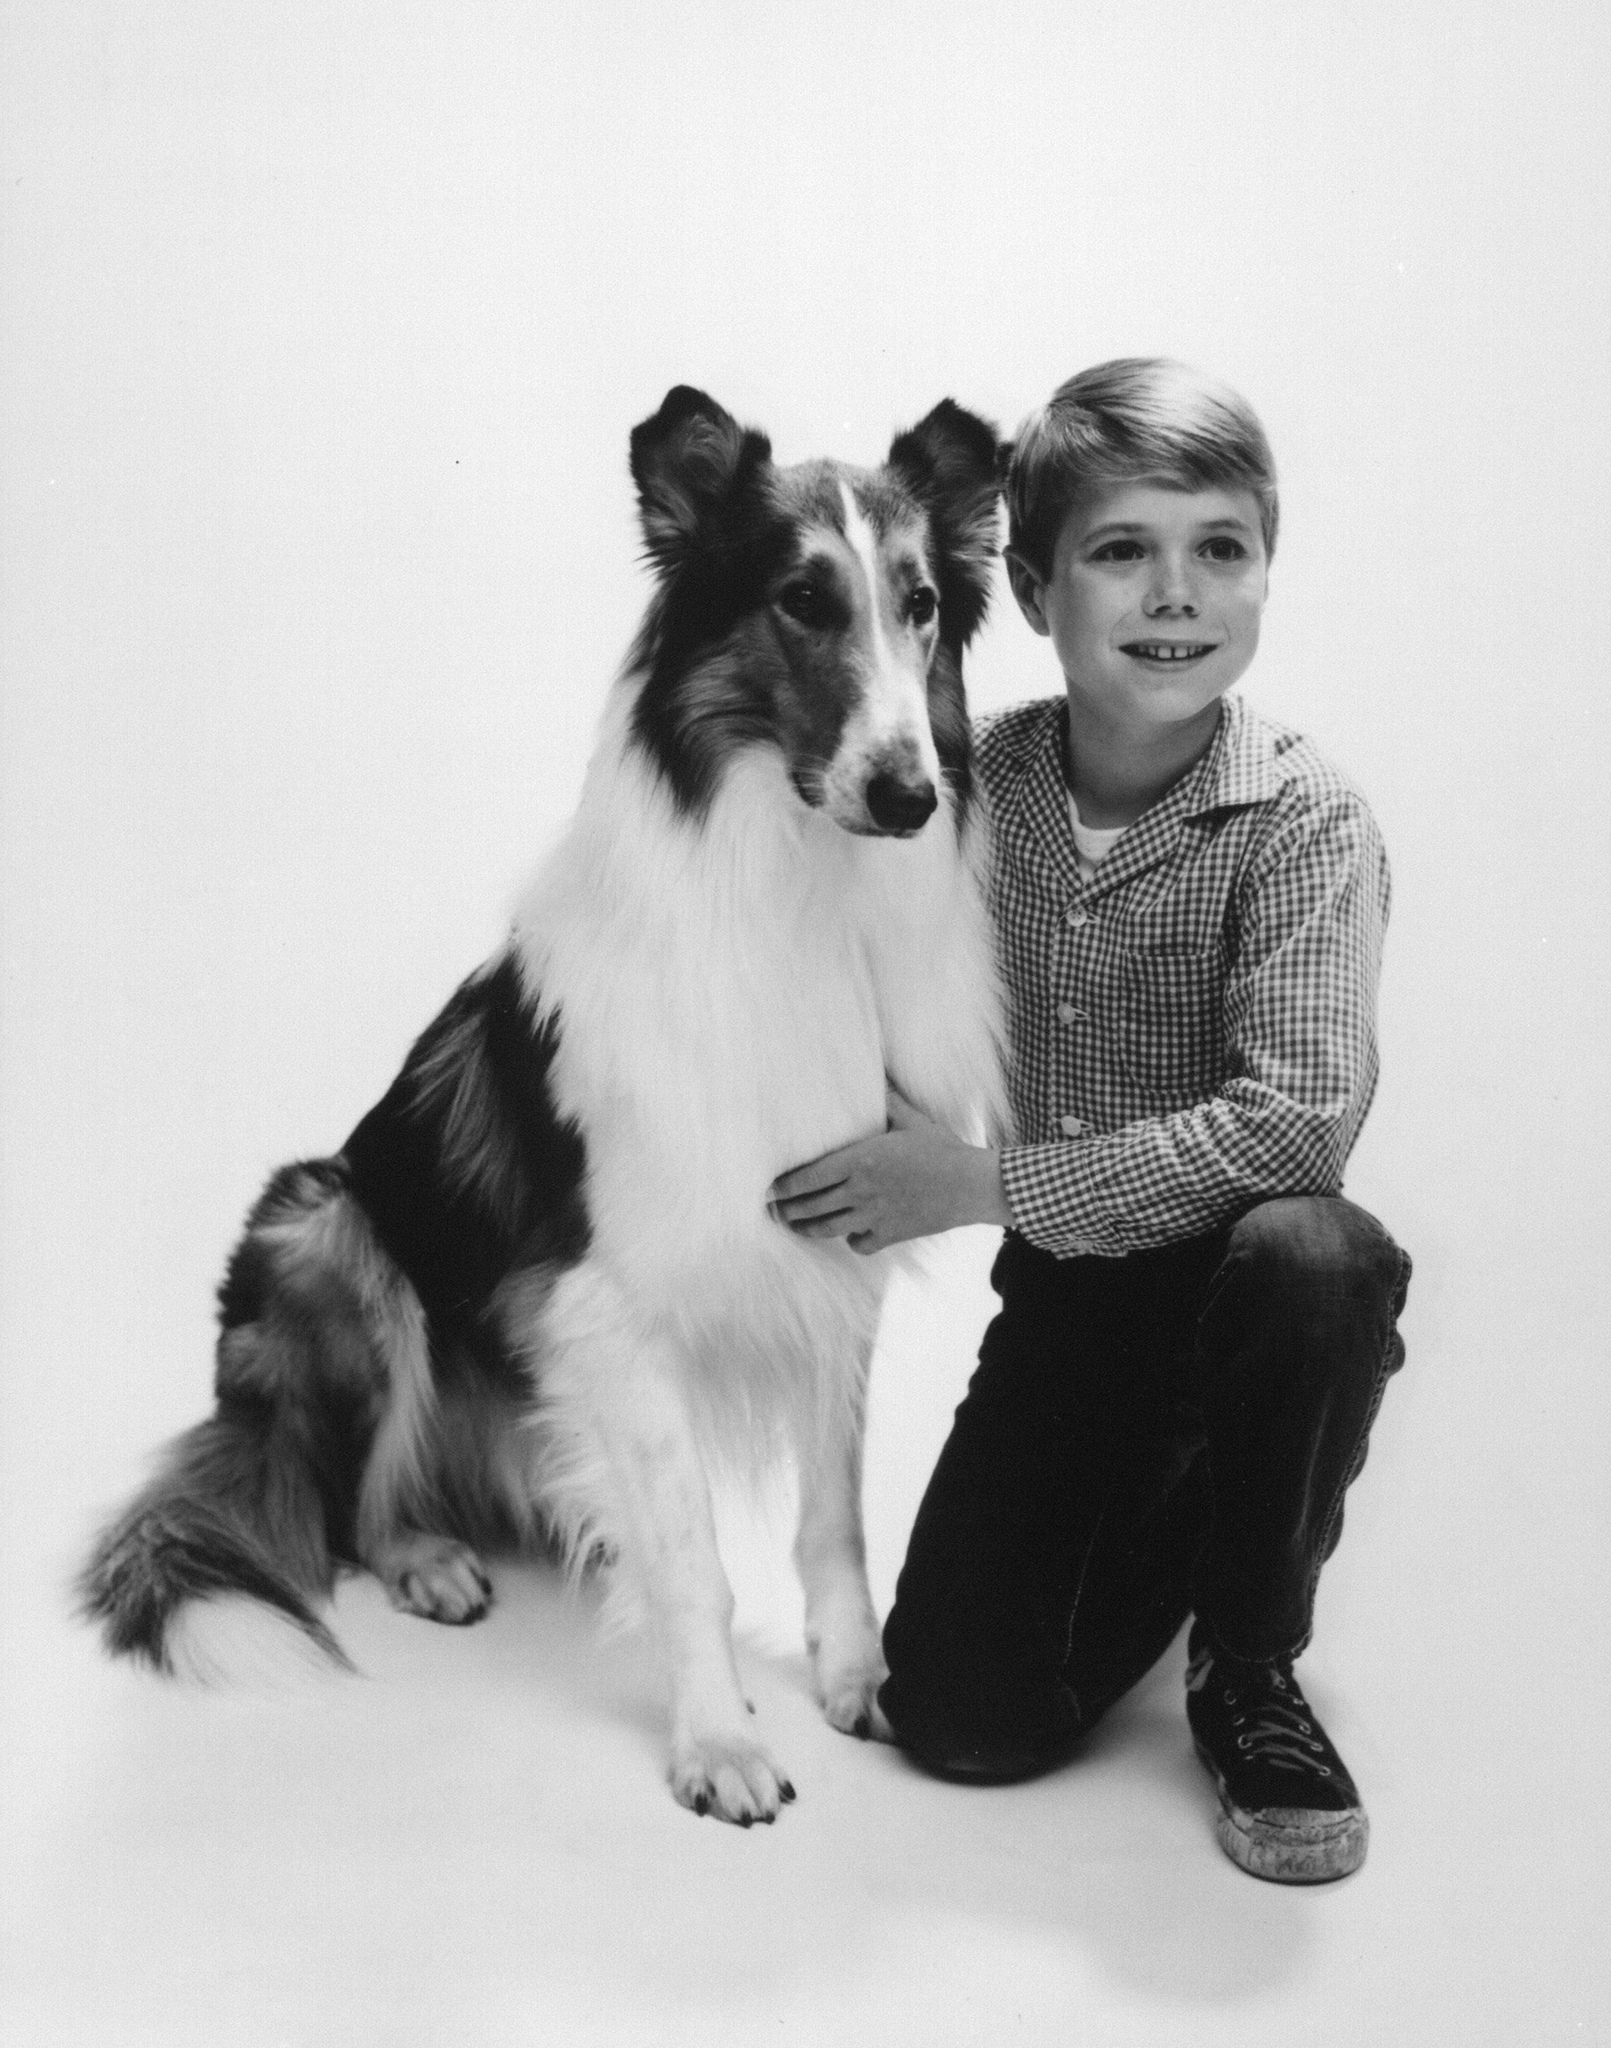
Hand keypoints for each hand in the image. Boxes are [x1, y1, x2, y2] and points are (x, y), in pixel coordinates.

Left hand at [768, 1085, 1010, 1254]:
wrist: (971, 1186)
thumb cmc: (942, 1149)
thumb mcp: (913, 1120)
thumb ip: (888, 1101)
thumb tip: (877, 1076)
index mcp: (861, 1160)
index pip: (809, 1176)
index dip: (785, 1186)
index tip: (769, 1189)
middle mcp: (861, 1191)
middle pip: (812, 1205)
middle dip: (787, 1209)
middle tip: (771, 1209)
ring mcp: (874, 1216)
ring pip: (828, 1228)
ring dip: (806, 1228)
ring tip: (793, 1226)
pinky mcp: (890, 1235)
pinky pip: (858, 1242)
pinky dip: (849, 1239)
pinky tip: (848, 1233)